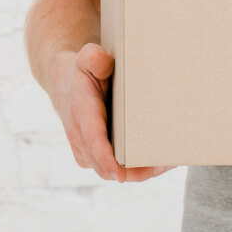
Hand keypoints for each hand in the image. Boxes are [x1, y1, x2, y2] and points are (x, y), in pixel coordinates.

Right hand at [48, 43, 175, 182]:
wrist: (64, 84)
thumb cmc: (82, 71)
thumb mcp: (86, 57)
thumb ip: (93, 57)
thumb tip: (105, 63)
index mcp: (81, 113)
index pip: (92, 140)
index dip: (106, 158)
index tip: (119, 174)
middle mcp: (80, 137)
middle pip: (105, 166)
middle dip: (136, 171)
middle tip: (166, 164)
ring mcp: (84, 150)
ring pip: (111, 172)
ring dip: (139, 172)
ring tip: (167, 163)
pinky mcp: (91, 157)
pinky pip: (112, 170)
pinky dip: (133, 170)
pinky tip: (155, 162)